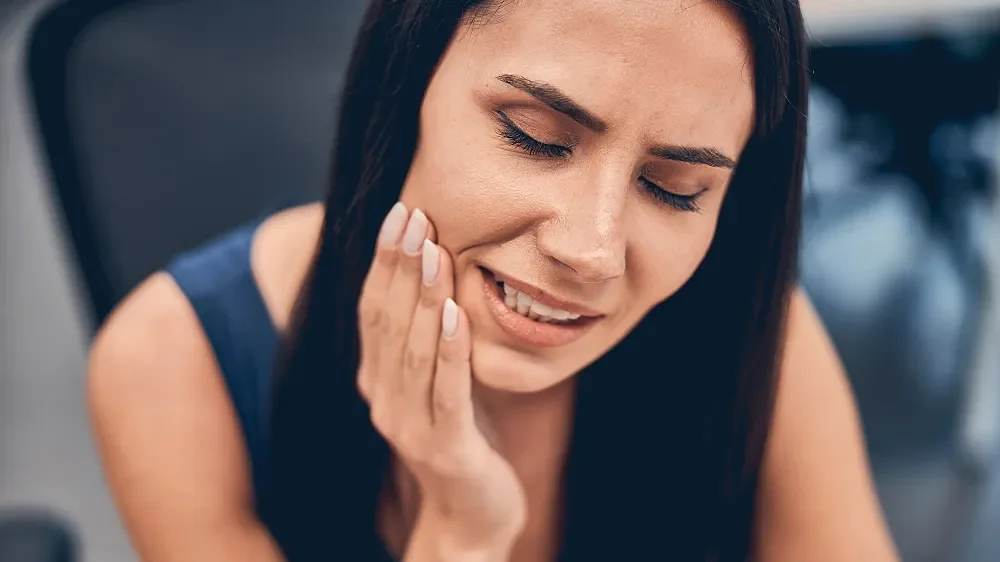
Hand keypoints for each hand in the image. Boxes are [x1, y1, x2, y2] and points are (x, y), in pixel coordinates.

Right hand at [357, 203, 526, 550]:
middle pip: (387, 321)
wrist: (471, 513)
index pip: (372, 310)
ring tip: (435, 250)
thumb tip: (435, 268)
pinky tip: (455, 314)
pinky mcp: (446, 447)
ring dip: (424, 296)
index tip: (399, 214)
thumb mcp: (437, 379)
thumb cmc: (460, 435)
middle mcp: (382, 399)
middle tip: (415, 216)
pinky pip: (447, 391)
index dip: (383, 261)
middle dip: (401, 265)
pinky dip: (450, 349)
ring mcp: (410, 425)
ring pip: (414, 350)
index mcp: (376, 380)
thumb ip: (427, 337)